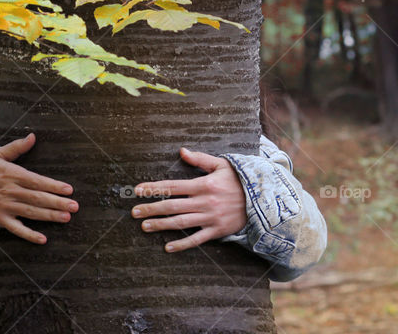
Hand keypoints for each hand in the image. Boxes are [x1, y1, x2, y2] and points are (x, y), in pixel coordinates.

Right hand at [0, 133, 77, 243]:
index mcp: (12, 174)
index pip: (37, 181)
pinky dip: (29, 235)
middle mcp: (10, 191)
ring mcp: (5, 206)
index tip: (69, 189)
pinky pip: (16, 229)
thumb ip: (17, 147)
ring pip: (31, 212)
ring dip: (49, 216)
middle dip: (57, 202)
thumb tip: (33, 136)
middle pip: (38, 198)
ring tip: (66, 217)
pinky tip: (43, 239)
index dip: (54, 186)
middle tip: (75, 206)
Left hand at [131, 147, 246, 252]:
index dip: (154, 188)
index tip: (138, 190)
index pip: (172, 186)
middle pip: (172, 205)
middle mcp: (204, 201)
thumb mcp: (221, 164)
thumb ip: (199, 159)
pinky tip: (168, 247)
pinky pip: (197, 239)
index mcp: (203, 184)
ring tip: (145, 226)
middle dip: (151, 208)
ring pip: (180, 222)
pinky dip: (182, 244)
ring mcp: (210, 217)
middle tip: (134, 212)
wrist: (263, 199)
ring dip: (161, 225)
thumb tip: (181, 151)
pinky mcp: (217, 230)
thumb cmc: (239, 180)